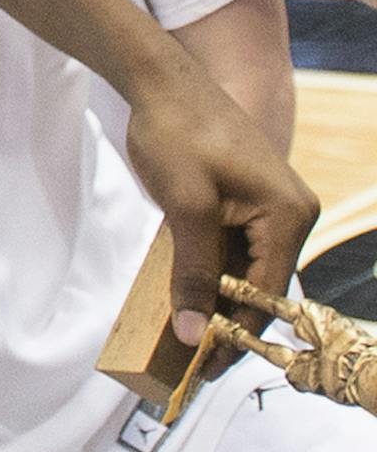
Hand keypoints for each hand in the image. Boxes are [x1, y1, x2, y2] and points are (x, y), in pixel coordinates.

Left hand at [122, 58, 313, 349]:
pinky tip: (184, 302)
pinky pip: (233, 252)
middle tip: (191, 366)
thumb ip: (192, 273)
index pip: (268, 294)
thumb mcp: (186, 208)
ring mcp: (270, 209)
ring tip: (184, 342)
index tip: (205, 369)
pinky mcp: (246, 205)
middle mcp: (290, 215)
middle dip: (226, 324)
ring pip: (245, 273)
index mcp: (289, 215)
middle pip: (260, 288)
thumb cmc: (177, 134)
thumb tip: (192, 335)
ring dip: (215, 302)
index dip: (236, 334)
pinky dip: (209, 276)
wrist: (160, 82)